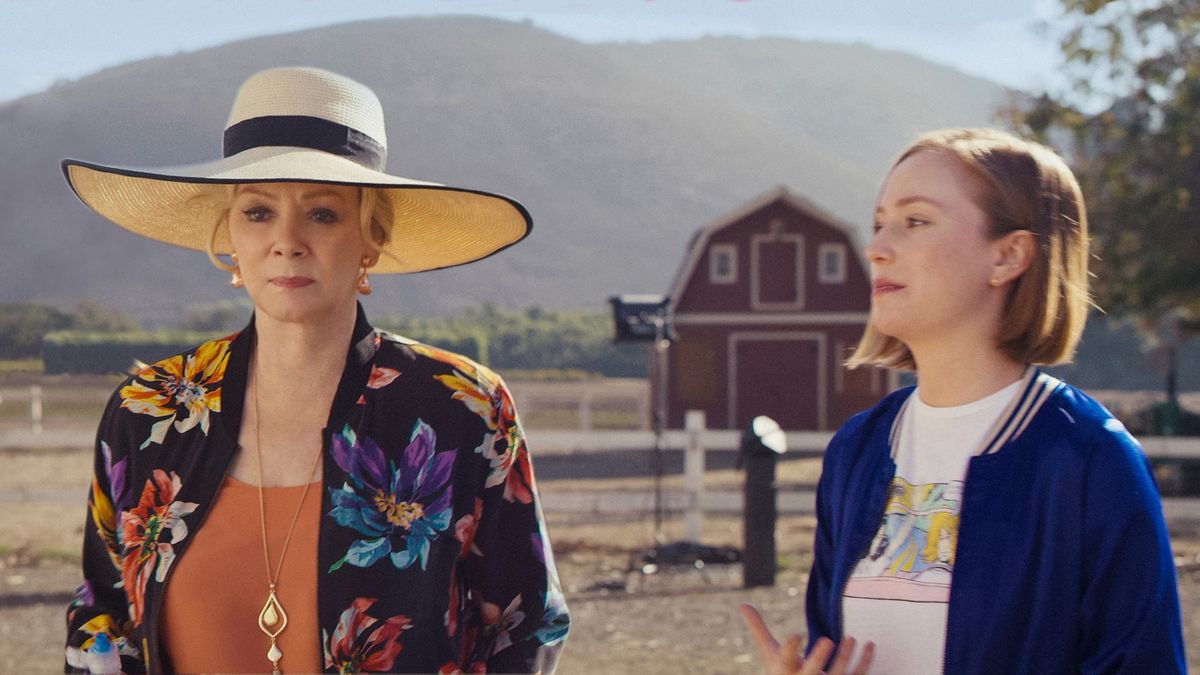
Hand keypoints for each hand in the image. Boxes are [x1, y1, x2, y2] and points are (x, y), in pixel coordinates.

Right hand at [739, 604, 873, 674]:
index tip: (795, 634)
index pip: (786, 660)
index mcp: (785, 671)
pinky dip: (865, 662)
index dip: (790, 648)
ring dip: (846, 657)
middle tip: (827, 639)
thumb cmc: (783, 673)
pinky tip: (869, 644)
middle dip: (819, 658)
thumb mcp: (770, 653)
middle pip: (812, 673)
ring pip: (838, 674)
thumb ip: (759, 630)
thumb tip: (742, 603)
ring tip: (851, 637)